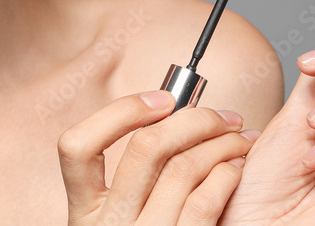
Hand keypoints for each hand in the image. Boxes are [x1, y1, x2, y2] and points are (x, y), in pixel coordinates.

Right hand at [58, 90, 259, 224]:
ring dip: (221, 143)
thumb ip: (127, 185)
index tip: (159, 101)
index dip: (119, 113)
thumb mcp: (114, 225)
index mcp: (84, 213)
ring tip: (237, 139)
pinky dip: (227, 175)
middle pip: (146, 147)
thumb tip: (166, 122)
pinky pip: (207, 202)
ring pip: (184, 169)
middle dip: (192, 118)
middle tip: (218, 115)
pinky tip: (234, 169)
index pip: (76, 146)